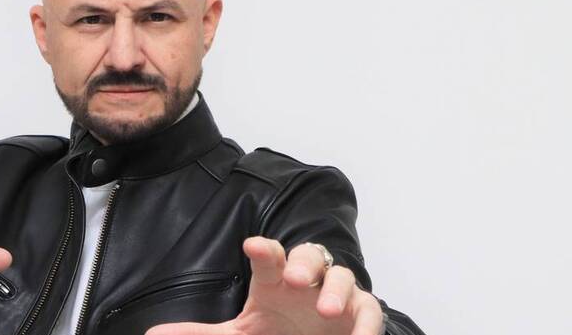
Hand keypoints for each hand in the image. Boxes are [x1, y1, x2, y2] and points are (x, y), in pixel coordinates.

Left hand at [146, 236, 382, 334]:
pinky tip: (357, 331)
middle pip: (310, 255)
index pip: (269, 256)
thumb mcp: (239, 334)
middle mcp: (308, 281)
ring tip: (325, 308)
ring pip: (342, 277)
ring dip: (336, 290)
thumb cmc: (278, 330)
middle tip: (292, 278)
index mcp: (276, 279)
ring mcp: (337, 295)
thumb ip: (201, 334)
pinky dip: (366, 320)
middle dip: (303, 262)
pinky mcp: (360, 314)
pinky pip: (369, 310)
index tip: (251, 246)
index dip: (263, 250)